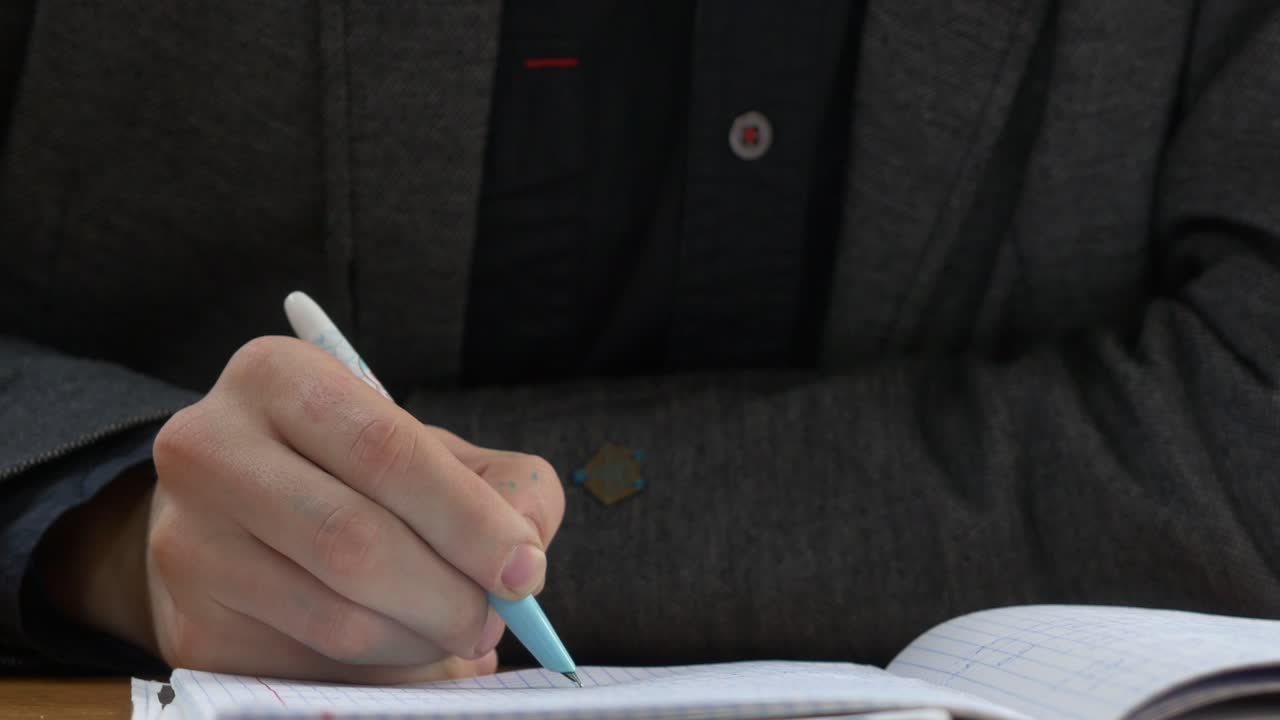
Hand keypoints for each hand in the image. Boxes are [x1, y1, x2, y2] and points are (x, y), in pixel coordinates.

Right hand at [47, 336, 564, 681]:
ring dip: (422, 641)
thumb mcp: (430, 448)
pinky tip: (402, 648)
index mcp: (277, 378)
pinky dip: (382, 673)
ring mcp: (189, 545)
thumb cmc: (355, 471)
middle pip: (354, 542)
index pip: (386, 451)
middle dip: (450, 595)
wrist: (235, 513)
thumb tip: (525, 561)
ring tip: (455, 630)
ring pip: (336, 618)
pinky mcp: (192, 630)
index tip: (525, 570)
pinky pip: (312, 671)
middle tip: (496, 618)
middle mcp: (209, 451)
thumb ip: (504, 486)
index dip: (468, 519)